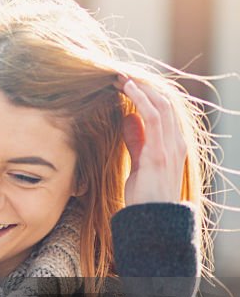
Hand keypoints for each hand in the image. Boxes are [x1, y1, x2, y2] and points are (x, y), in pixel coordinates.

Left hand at [115, 75, 186, 205]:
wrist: (152, 221)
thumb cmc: (145, 195)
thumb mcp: (139, 162)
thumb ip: (136, 140)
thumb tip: (127, 118)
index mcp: (172, 144)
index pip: (164, 110)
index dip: (146, 93)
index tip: (125, 82)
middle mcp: (176, 142)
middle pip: (165, 103)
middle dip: (143, 85)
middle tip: (119, 74)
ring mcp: (170, 147)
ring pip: (161, 104)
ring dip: (141, 87)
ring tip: (121, 76)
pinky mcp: (160, 153)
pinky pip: (154, 118)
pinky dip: (141, 99)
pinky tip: (128, 89)